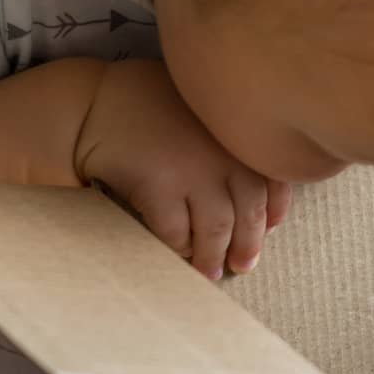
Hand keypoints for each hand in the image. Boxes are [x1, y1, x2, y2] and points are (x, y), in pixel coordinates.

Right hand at [73, 59, 290, 279]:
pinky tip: (178, 251)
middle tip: (242, 265)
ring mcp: (191, 170)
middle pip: (250, 211)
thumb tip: (259, 194)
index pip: (275, 180)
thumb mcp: (204, 111)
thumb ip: (232, 141)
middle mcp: (222, 151)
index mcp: (237, 132)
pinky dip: (180, 248)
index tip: (270, 228)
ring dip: (213, 257)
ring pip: (216, 230)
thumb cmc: (153, 106)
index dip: (275, 211)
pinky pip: (177, 232)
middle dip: (248, 244)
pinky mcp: (158, 185)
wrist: (98, 101)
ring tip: (209, 272)